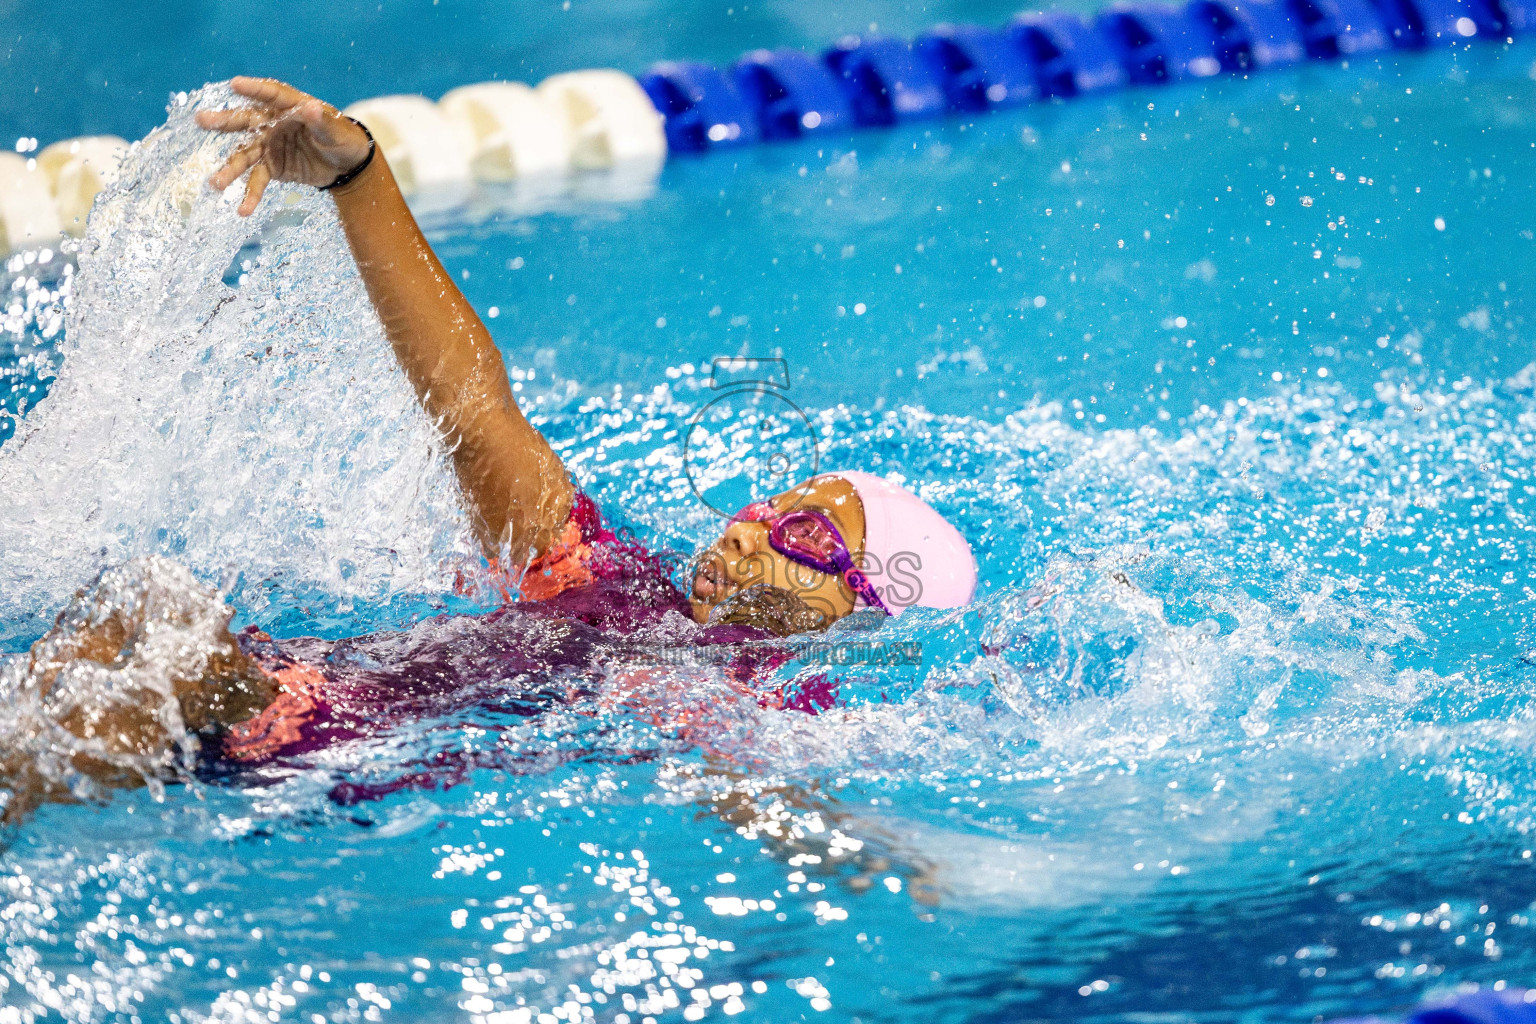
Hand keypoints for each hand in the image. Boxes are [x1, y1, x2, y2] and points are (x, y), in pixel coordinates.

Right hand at [196, 76, 372, 215]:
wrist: (346, 165)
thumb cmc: (343, 139)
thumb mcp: (336, 130)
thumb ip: (322, 121)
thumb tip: (312, 108)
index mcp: (289, 107)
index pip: (271, 94)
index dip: (254, 90)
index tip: (234, 84)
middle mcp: (272, 123)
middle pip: (246, 122)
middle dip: (224, 122)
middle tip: (201, 120)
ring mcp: (268, 146)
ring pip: (245, 156)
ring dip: (230, 170)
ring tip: (216, 184)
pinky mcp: (272, 167)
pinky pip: (258, 181)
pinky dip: (251, 195)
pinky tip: (243, 211)